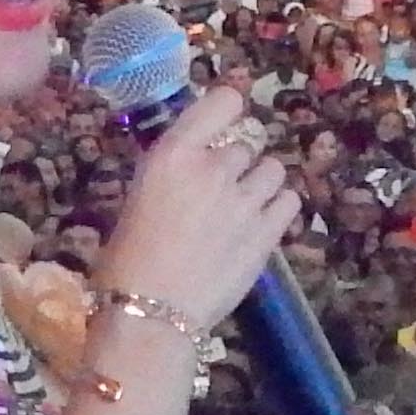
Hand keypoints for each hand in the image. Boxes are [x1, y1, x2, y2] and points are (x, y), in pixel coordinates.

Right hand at [94, 83, 303, 341]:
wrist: (148, 313)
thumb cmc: (126, 260)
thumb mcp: (140, 196)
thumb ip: (175, 173)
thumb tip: (195, 168)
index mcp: (174, 153)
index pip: (224, 101)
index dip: (230, 109)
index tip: (225, 124)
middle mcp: (214, 168)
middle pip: (247, 143)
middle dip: (237, 162)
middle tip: (222, 188)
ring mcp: (245, 201)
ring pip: (273, 169)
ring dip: (261, 182)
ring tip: (245, 205)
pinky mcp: (267, 234)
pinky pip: (289, 201)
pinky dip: (278, 207)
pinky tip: (262, 222)